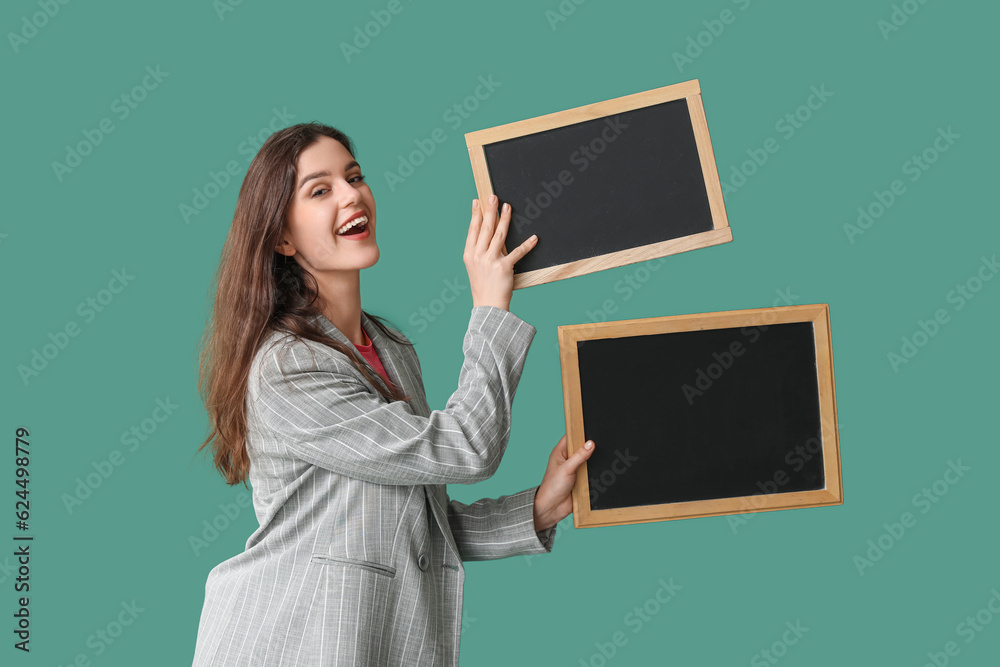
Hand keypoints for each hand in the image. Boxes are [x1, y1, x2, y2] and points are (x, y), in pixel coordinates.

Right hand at [463, 195, 537, 311]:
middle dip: (490, 210)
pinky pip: (517, 253)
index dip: (476, 214)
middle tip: (493, 196)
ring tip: (508, 207)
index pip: (473, 230)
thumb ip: (479, 250)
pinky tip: (534, 237)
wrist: (488, 305)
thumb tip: (488, 233)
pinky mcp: (504, 268)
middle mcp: (478, 256)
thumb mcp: (474, 266)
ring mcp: (490, 261)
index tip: (478, 201)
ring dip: (505, 219)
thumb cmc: (483, 285)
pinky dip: (527, 245)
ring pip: (499, 235)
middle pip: (485, 228)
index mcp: (470, 254)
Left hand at [533, 434, 594, 531]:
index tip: (592, 427)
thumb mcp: (566, 469)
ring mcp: (575, 469)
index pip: (571, 436)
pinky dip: (596, 472)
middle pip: (582, 448)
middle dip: (591, 447)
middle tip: (603, 441)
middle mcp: (568, 459)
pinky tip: (603, 470)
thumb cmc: (552, 487)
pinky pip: (591, 473)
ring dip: (594, 461)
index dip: (580, 432)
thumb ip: (579, 456)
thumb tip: (590, 444)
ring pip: (588, 461)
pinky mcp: (581, 479)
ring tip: (605, 455)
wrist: (552, 508)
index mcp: (560, 452)